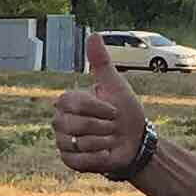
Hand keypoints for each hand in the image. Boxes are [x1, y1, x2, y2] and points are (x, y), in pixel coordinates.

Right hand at [52, 34, 149, 175]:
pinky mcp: (68, 161)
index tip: (113, 110)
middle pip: (74, 124)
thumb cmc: (125, 112)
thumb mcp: (115, 85)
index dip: (98, 108)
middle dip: (102, 127)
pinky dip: (97, 157)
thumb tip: (93, 35)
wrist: (135, 142)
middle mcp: (60, 121)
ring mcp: (63, 142)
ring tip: (109, 140)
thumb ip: (101, 62)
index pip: (73, 103)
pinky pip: (79, 160)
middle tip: (113, 127)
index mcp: (68, 103)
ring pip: (78, 143)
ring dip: (102, 142)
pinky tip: (106, 153)